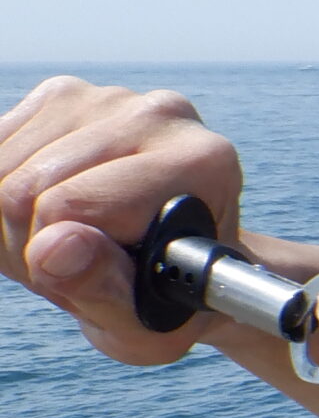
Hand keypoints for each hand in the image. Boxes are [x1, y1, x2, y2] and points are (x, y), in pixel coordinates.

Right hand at [0, 78, 243, 364]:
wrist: (176, 263)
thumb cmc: (168, 296)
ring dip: (10, 223)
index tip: (92, 277)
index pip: (70, 205)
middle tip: (74, 265)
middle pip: (25, 187)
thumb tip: (56, 248)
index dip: (57, 257)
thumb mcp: (148, 322)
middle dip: (29, 244)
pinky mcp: (62, 95)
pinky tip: (47, 212)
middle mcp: (160, 116)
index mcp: (202, 163)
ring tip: (68, 241)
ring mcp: (108, 97)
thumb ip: (104, 290)